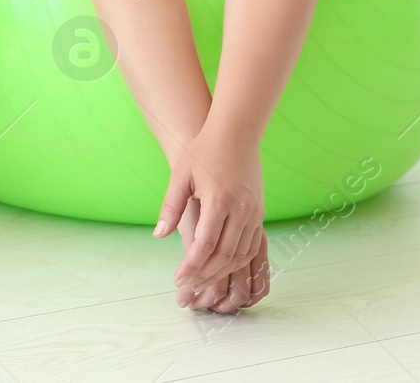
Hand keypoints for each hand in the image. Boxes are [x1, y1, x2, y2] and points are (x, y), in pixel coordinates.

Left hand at [153, 125, 265, 294]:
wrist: (236, 132)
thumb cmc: (203, 151)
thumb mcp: (180, 176)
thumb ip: (171, 207)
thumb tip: (159, 235)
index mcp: (218, 200)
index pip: (204, 246)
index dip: (190, 266)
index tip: (177, 279)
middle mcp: (240, 209)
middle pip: (224, 256)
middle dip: (205, 276)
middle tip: (188, 287)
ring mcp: (253, 212)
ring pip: (240, 255)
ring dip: (221, 272)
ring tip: (202, 281)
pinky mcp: (259, 212)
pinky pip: (251, 246)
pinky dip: (236, 260)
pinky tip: (222, 267)